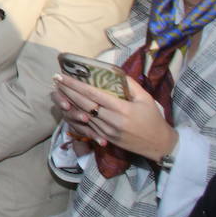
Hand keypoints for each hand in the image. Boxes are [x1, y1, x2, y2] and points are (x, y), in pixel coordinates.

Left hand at [53, 74, 176, 162]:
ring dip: (69, 103)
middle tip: (55, 80)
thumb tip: (115, 72)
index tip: (63, 76)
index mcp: (121, 108)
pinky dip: (76, 115)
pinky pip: (87, 125)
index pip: (92, 94)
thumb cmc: (153, 119)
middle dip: (67, 91)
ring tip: (59, 91)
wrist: (159, 144)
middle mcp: (111, 120)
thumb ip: (130, 85)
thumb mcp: (146, 98)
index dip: (75, 84)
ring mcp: (107, 131)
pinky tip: (68, 107)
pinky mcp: (105, 138)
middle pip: (83, 103)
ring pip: (82, 115)